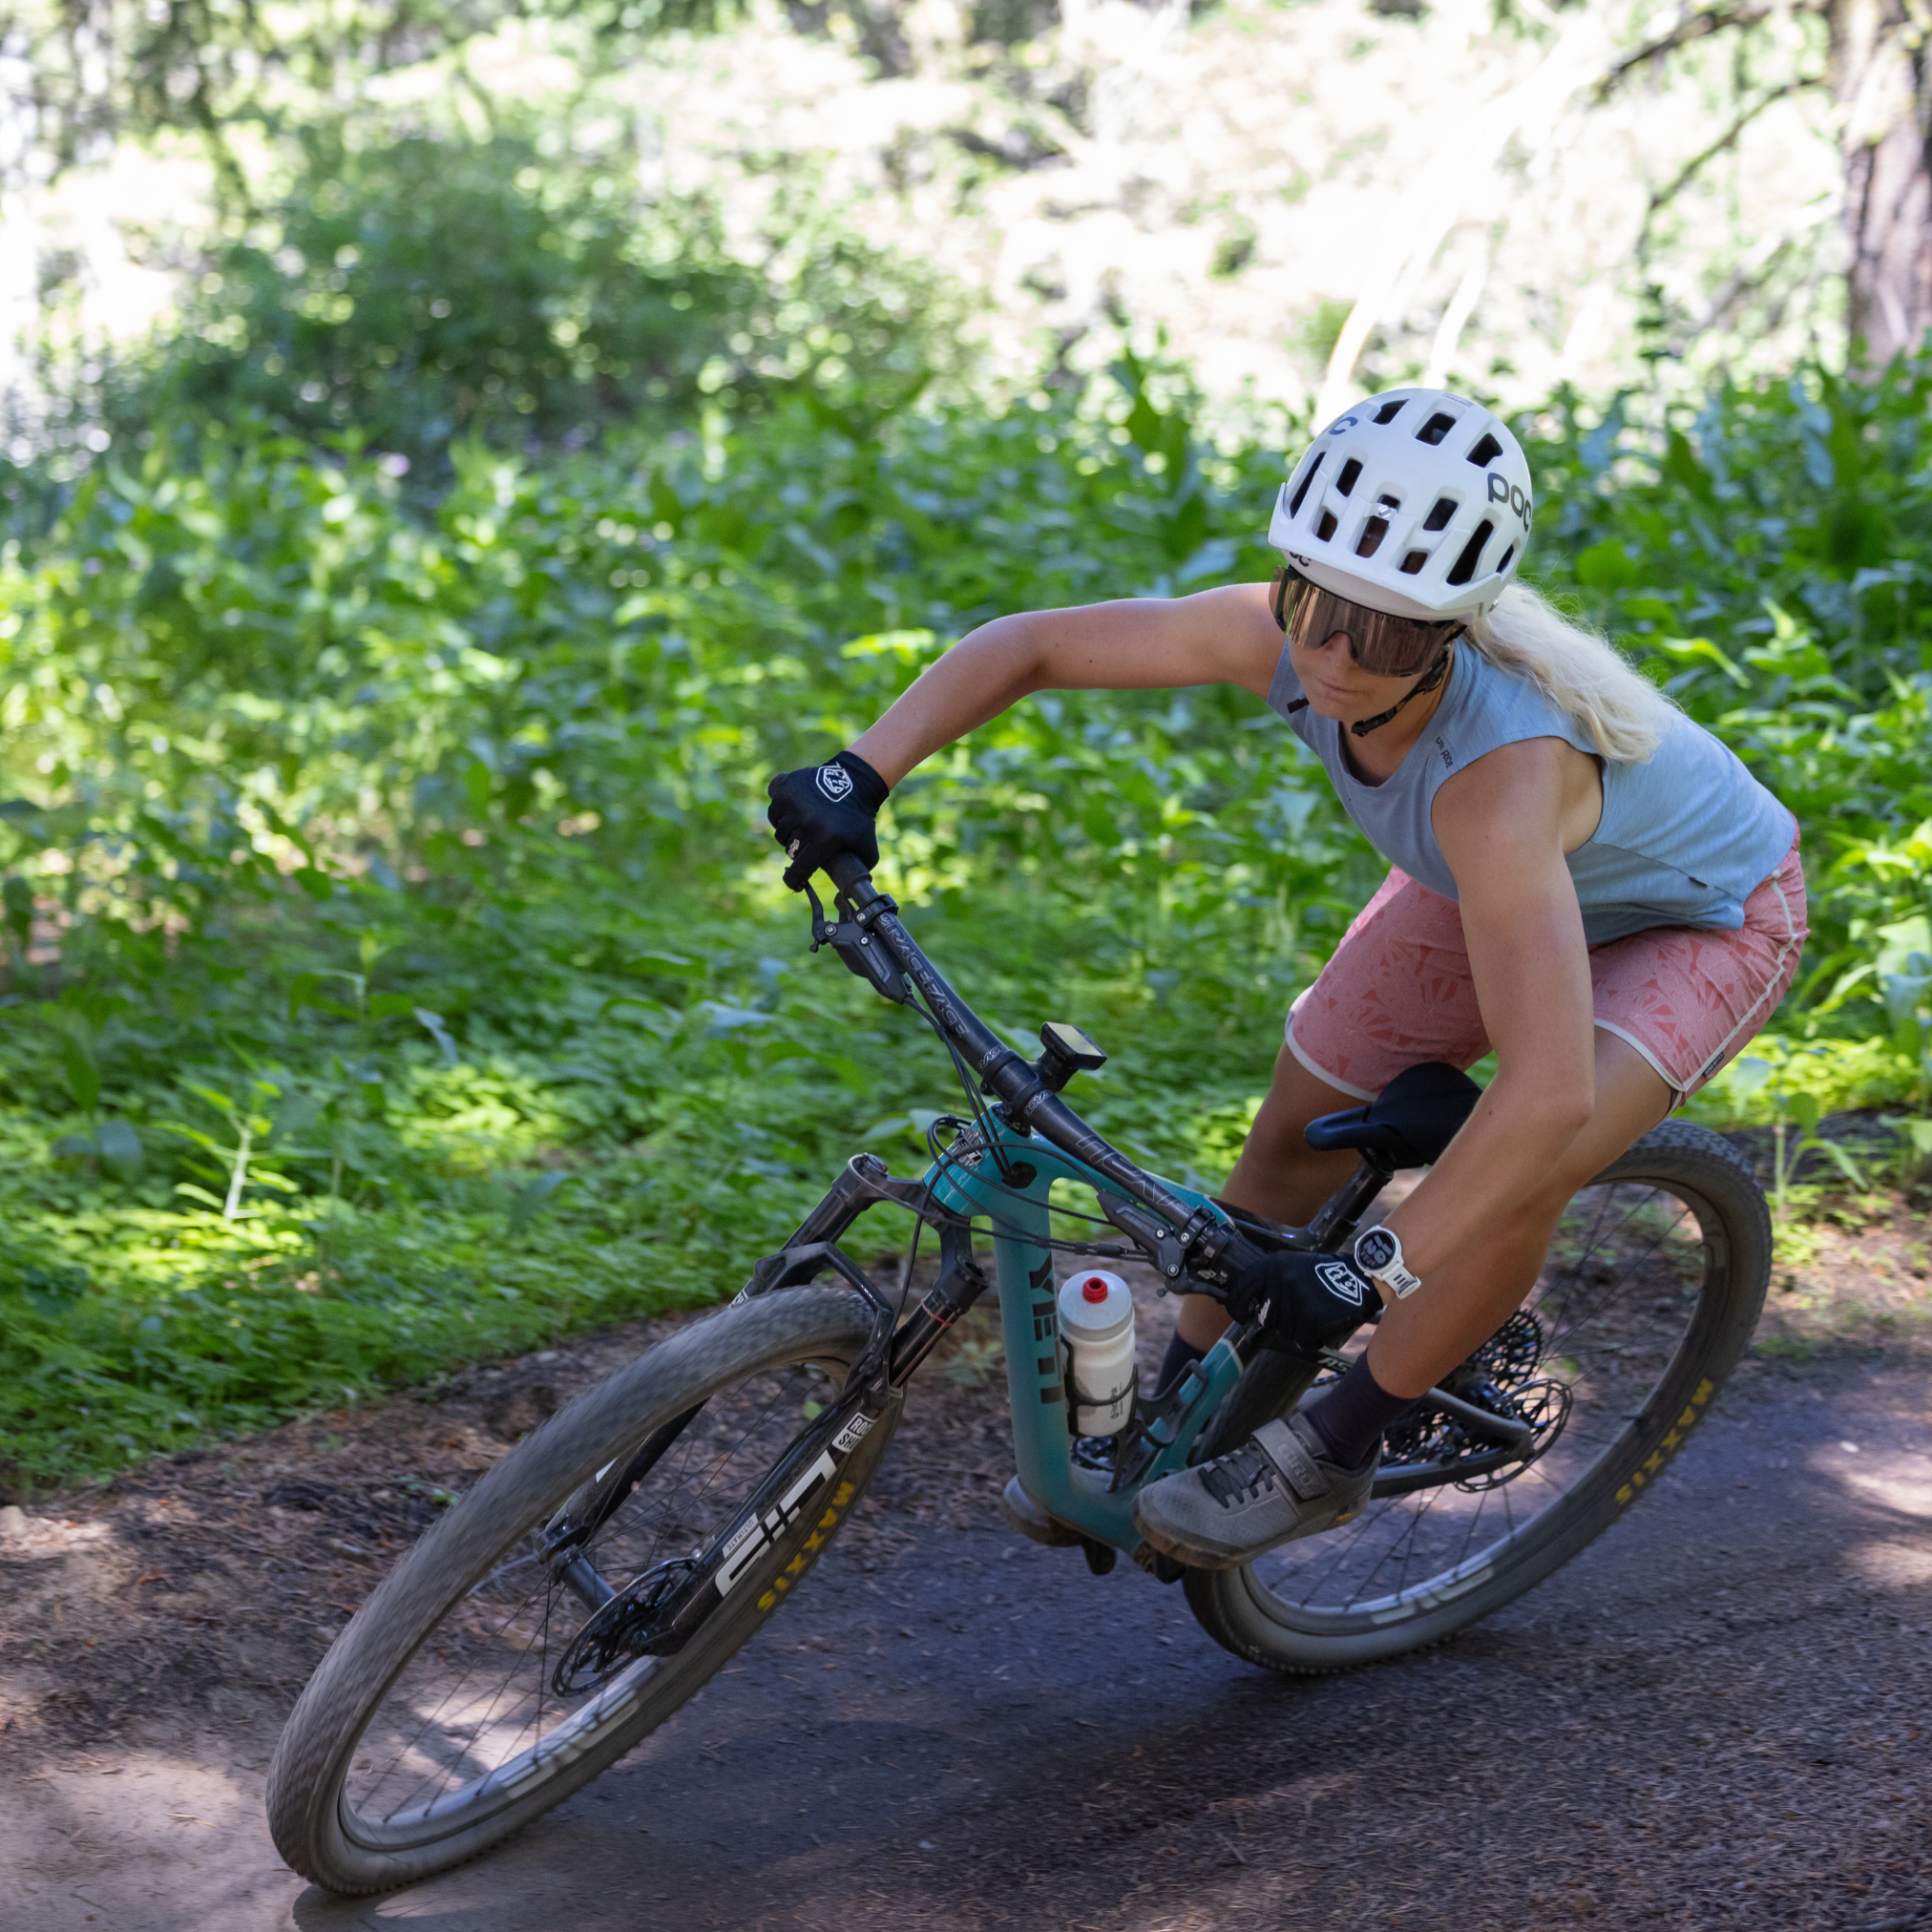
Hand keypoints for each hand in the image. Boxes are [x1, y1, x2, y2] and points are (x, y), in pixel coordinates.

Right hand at [765, 750, 889, 890]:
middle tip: (808, 843)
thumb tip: (853, 890)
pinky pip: (774, 810)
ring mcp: (793, 805)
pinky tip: (792, 811)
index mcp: (823, 840)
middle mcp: (805, 824)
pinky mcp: (784, 790)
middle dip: (797, 850)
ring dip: (788, 832)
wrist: (854, 781)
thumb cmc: (860, 817)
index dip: (794, 881)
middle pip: (789, 849)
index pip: (799, 870)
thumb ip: (861, 868)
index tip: (794, 882)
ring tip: (802, 826)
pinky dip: (780, 812)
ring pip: (780, 830)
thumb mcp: (867, 846)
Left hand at [1225, 1249, 1375, 1354]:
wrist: (1361, 1277)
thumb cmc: (1326, 1275)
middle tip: (1301, 1314)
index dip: (1236, 1306)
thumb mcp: (1293, 1267)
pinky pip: (1302, 1340)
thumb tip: (1249, 1308)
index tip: (1240, 1316)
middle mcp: (1281, 1279)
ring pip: (1285, 1331)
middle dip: (1282, 1322)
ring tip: (1316, 1316)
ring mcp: (1296, 1297)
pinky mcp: (1311, 1315)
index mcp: (1273, 1264)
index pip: (1241, 1288)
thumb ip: (1271, 1283)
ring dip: (1299, 1330)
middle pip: (1267, 1318)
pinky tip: (1321, 1330)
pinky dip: (1311, 1340)